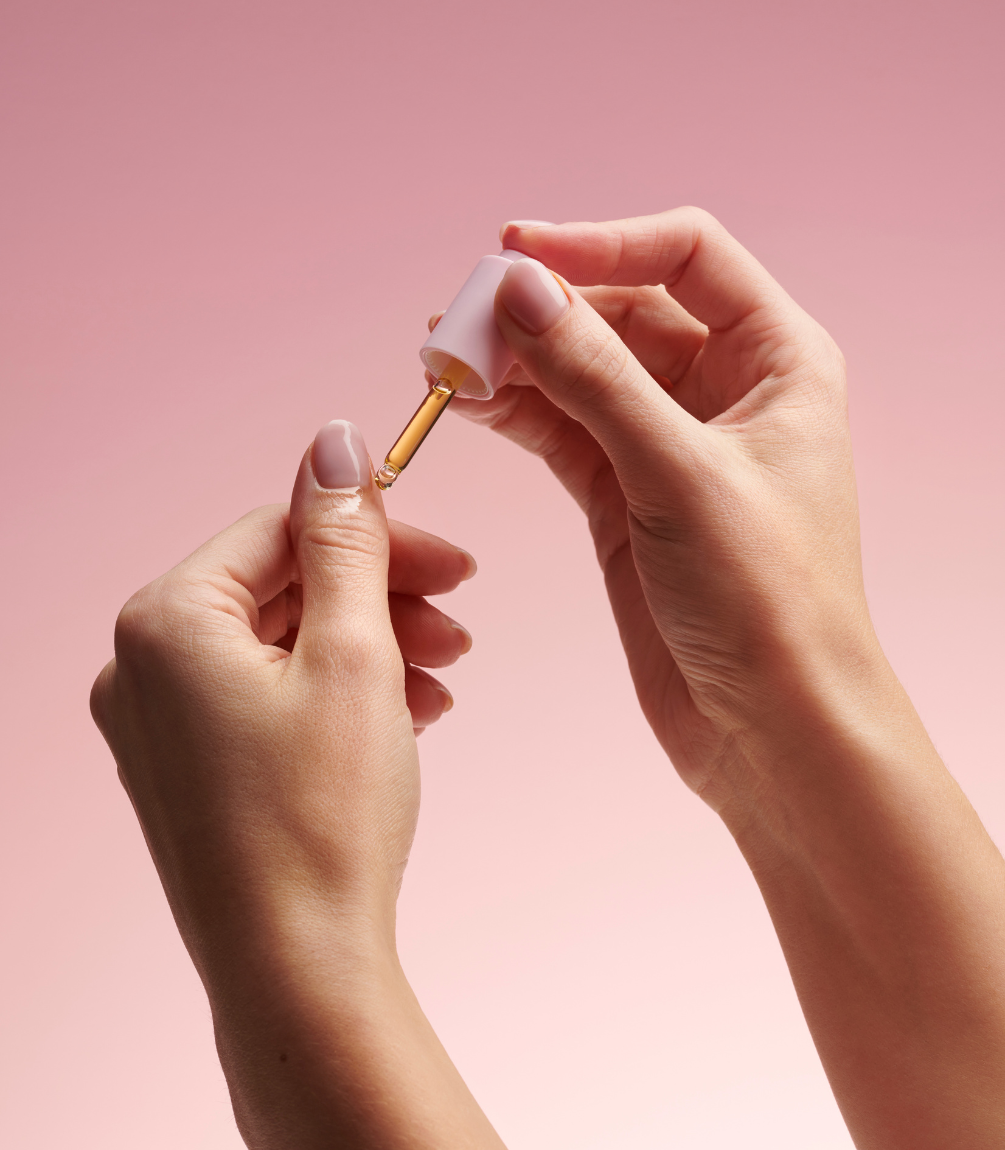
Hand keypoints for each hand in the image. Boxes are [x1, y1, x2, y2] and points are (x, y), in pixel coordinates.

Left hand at [90, 421, 498, 1147]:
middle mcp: (141, 664)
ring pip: (282, 645)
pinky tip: (404, 714)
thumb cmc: (323, 816)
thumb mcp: (352, 652)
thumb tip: (334, 439)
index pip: (283, 531)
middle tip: (459, 623)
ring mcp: (158, 723)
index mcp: (166, 618)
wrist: (297, 970)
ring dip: (371, 649)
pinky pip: (268, 698)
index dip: (380, 538)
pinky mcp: (187, 769)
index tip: (456, 564)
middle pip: (282, 588)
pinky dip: (337, 694)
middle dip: (382, 600)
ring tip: (443, 680)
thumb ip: (344, 538)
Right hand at [447, 209, 869, 806]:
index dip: (600, 242)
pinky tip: (468, 401)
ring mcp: (668, 444)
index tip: (515, 252)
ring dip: (516, 362)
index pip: (685, 255)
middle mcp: (725, 390)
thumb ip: (595, 377)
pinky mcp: (625, 496)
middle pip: (620, 310)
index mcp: (776, 360)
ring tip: (443, 359)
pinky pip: (563, 431)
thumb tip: (517, 291)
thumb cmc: (768, 600)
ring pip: (582, 373)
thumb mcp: (678, 473)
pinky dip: (516, 413)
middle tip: (458, 321)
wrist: (771, 725)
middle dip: (541, 312)